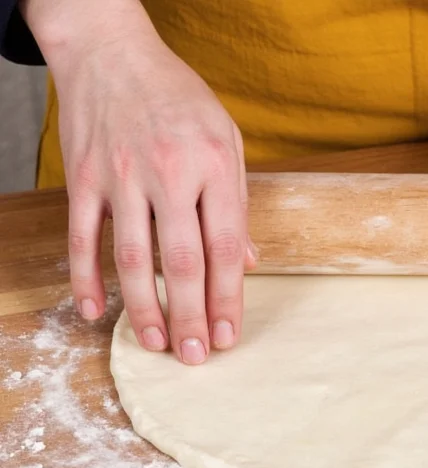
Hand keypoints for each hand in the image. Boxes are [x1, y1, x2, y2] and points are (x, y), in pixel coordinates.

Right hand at [21, 0, 256, 363]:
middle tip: (195, 356)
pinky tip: (96, 312)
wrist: (113, 53)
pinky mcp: (83, 179)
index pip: (226, 247)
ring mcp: (121, 178)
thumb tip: (249, 262)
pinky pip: (81, 239)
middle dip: (190, 316)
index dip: (228, 298)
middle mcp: (168, 174)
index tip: (229, 334)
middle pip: (181, 262)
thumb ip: (238, 203)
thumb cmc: (180, 99)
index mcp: (214, 166)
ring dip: (143, 308)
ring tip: (155, 344)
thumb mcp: (228, 141)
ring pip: (130, 258)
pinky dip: (85, 279)